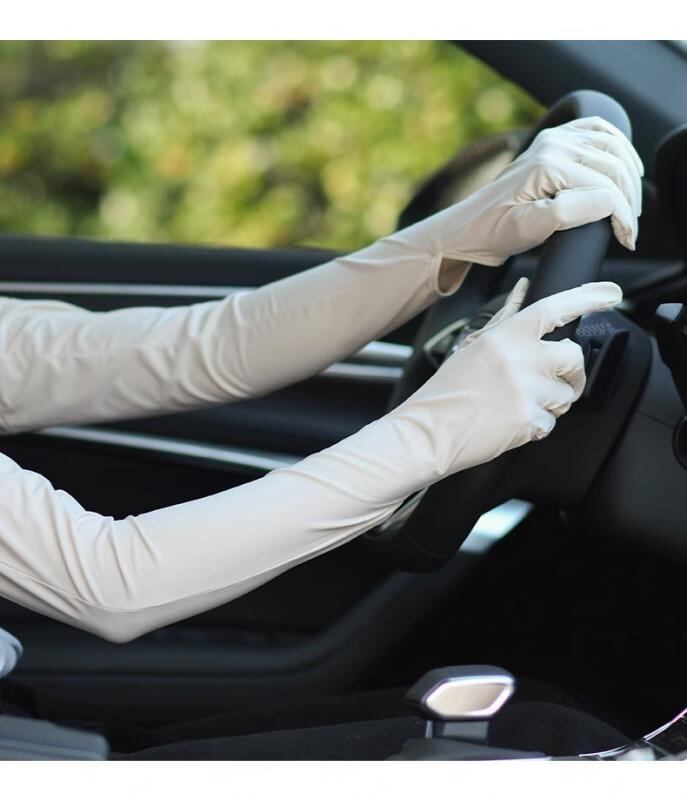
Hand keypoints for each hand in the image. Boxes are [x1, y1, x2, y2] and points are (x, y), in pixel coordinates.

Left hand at [387, 117, 642, 277]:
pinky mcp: (550, 143)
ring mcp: (551, 140)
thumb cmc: (491, 233)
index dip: (622, 216)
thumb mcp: (527, 230)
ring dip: (627, 174)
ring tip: (628, 207)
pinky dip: (614, 145)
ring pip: (611, 146)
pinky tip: (620, 167)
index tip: (627, 241)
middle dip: (628, 199)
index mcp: (547, 164)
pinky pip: (595, 132)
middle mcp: (552, 145)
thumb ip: (567, 213)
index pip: (604, 187)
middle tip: (629, 229)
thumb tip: (607, 200)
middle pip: (613, 165)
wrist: (466, 229)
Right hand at [387, 281, 622, 481]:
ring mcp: (526, 390)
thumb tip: (522, 290)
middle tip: (557, 382)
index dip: (587, 298)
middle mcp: (520, 359)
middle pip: (574, 357)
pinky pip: (551, 423)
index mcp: (505, 337)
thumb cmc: (446, 392)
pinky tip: (509, 423)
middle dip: (572, 373)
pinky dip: (535, 427)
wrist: (428, 432)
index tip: (611, 294)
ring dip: (550, 404)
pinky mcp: (529, 420)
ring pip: (566, 395)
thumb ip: (503, 319)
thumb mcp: (472, 348)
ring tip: (515, 406)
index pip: (555, 308)